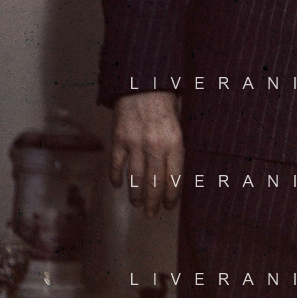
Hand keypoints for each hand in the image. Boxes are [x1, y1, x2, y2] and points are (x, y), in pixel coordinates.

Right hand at [110, 91, 183, 216]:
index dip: (171, 195)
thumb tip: (173, 173)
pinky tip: (118, 185)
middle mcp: (155, 146)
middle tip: (151, 214)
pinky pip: (117, 164)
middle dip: (153, 202)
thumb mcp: (179, 124)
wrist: (143, 83)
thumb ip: (175, 147)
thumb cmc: (165, 103)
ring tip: (137, 205)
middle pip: (154, 182)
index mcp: (175, 142)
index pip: (174, 177)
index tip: (168, 205)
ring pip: (135, 178)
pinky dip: (117, 177)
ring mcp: (135, 144)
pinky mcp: (119, 139)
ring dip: (136, 195)